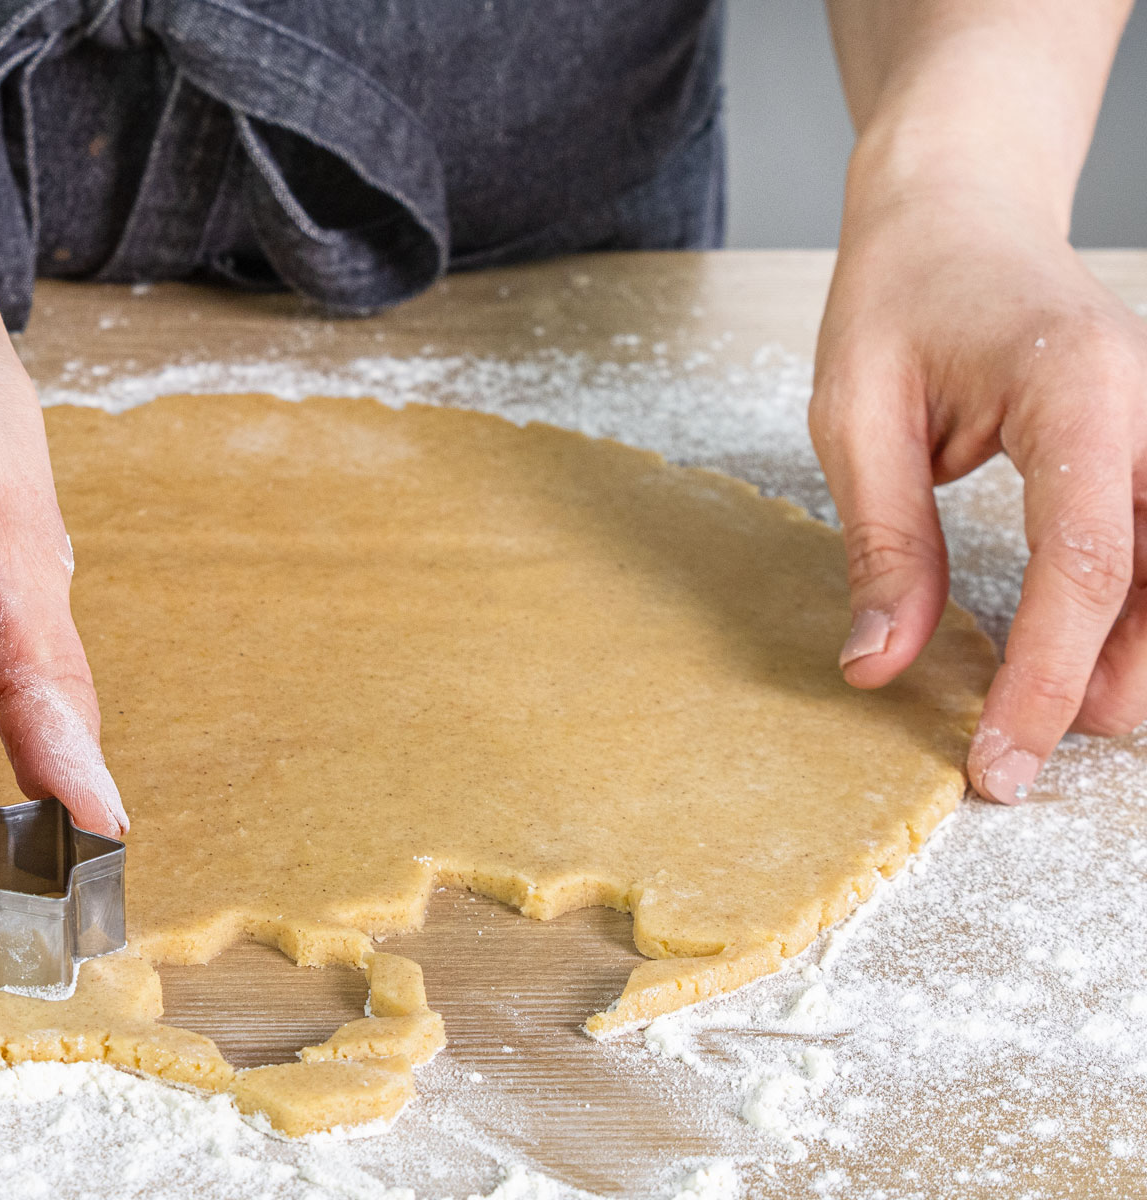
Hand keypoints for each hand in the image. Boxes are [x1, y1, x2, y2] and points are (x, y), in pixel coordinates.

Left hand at [811, 185, 1146, 803]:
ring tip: (1049, 727)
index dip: (1047, 676)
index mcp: (1081, 388)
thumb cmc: (898, 296)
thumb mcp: (854, 414)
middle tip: (1016, 762)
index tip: (999, 758)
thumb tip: (879, 665)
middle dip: (1104, 685)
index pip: (1087, 560)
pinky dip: (1132, 614)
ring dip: (1130, 659)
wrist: (956, 210)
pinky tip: (1085, 665)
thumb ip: (883, 542)